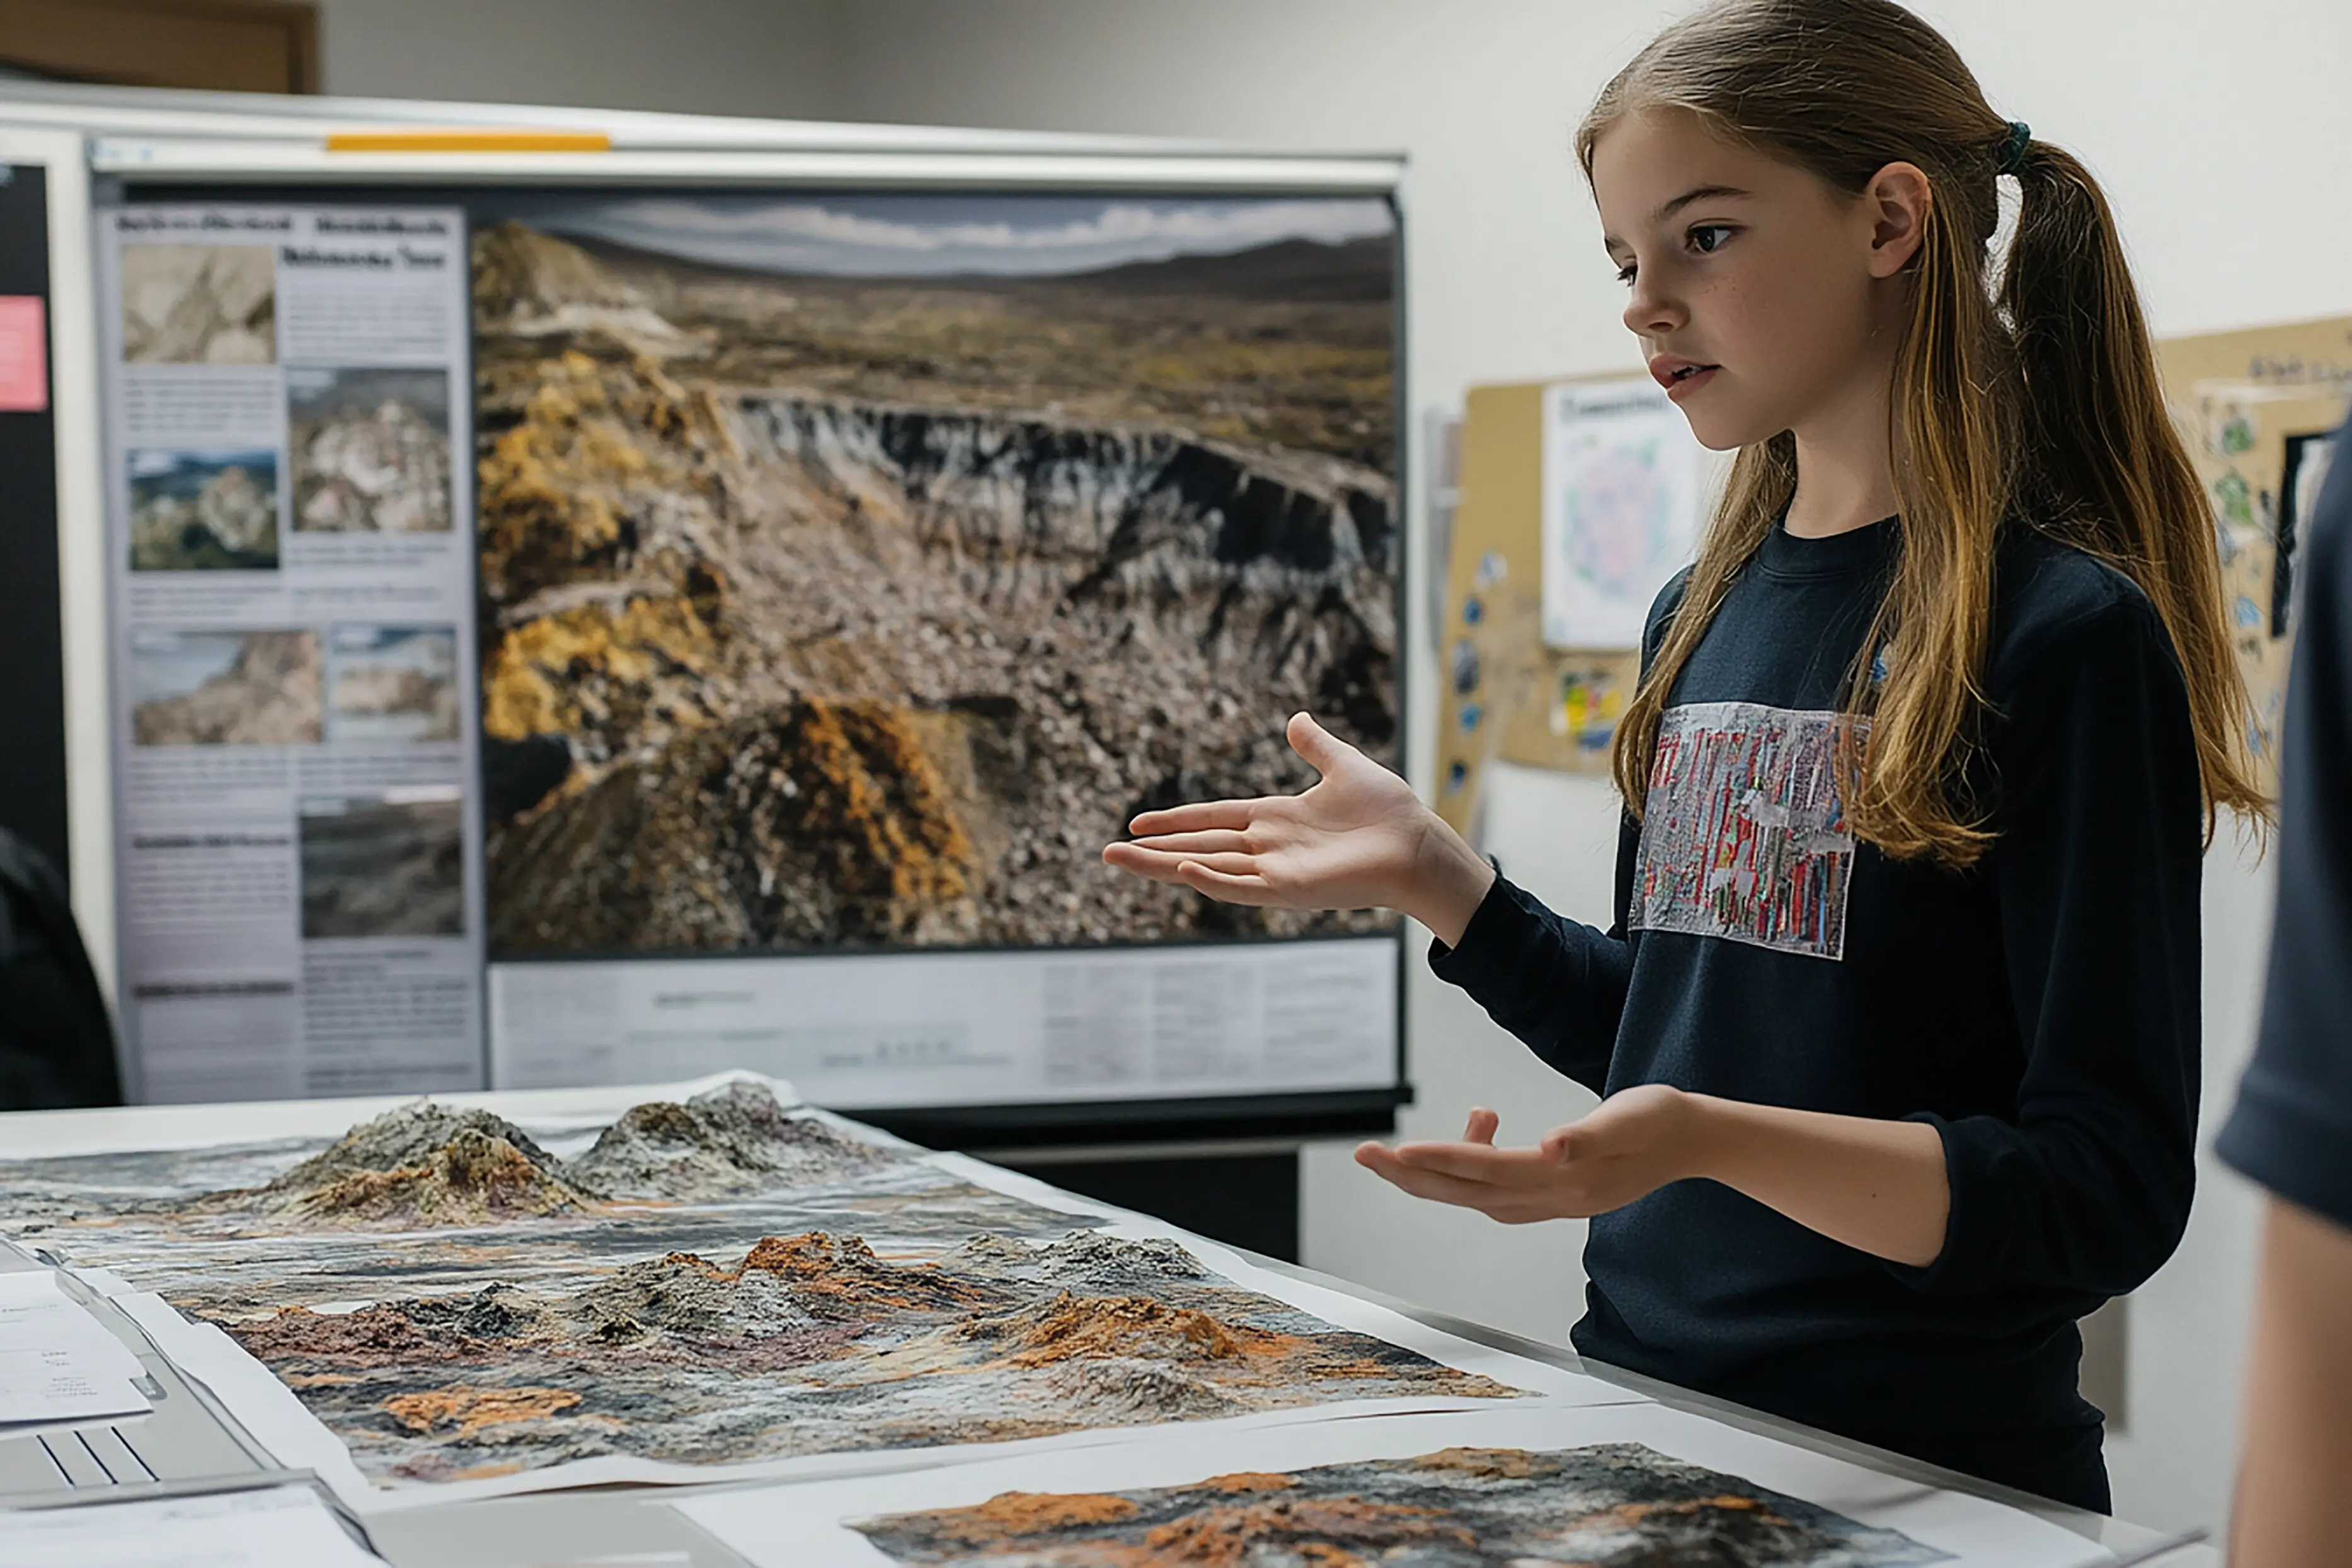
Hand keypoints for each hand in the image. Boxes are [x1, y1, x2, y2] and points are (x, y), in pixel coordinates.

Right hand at [1100, 712, 1494, 944]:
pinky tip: (1183, 867)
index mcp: (1275, 820)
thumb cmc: (1388, 811)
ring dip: (1163, 866)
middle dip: (1152, 850)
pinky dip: (1212, 879)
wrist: (1418, 843)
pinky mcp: (1290, 890)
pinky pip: (1242, 887)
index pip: (1212, 819)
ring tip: (1122, 860)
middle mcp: (1267, 848)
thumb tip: (1296, 720)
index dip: (1175, 820)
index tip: (1137, 821)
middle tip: (1107, 852)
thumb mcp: (1344, 766)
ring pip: (1206, 868)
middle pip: (1197, 846)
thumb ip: (1317, 746)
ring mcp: (1275, 871)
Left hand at [1353, 1087, 1703, 1223]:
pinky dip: (1472, 1165)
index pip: (1487, 1171)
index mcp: (1565, 1178)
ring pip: (1475, 1194)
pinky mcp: (1556, 1193)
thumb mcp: (1632, 1117)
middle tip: (1364, 1156)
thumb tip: (1552, 1146)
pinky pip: (1496, 1188)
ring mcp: (1553, 1201)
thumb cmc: (1662, 1120)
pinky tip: (1478, 1128)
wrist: (1696, 1140)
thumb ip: (1590, 1135)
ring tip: (1400, 1149)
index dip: (1441, 1160)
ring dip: (1432, 1174)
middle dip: (1412, 1176)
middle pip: (1466, 1192)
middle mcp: (1552, 1197)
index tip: (1397, 1151)